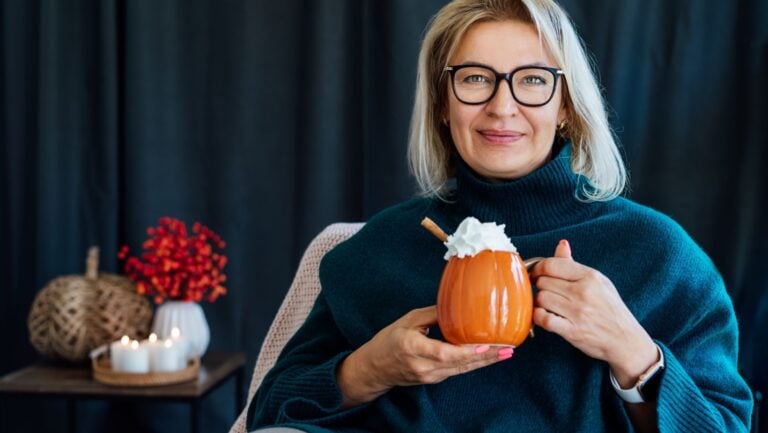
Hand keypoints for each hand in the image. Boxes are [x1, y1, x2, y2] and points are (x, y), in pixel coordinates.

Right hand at [336, 306, 512, 407]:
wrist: (375, 368)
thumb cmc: (388, 341)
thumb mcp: (407, 320)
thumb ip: (433, 314)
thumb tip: (457, 304)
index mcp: (414, 348)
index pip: (445, 353)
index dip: (468, 351)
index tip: (488, 345)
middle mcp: (423, 366)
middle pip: (460, 364)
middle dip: (487, 357)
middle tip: (508, 349)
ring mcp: (429, 376)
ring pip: (462, 369)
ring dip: (485, 362)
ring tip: (506, 353)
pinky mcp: (434, 379)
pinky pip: (457, 370)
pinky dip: (474, 363)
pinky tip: (488, 356)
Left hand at [530, 240, 657, 386]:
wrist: (626, 340)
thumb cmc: (611, 310)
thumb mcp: (599, 282)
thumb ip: (575, 265)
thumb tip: (561, 245)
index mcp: (590, 276)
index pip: (552, 264)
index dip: (538, 268)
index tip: (536, 274)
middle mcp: (584, 292)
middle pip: (543, 281)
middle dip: (540, 287)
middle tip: (546, 293)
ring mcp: (578, 312)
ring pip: (541, 299)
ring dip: (539, 303)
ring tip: (547, 306)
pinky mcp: (572, 331)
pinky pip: (543, 319)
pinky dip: (539, 317)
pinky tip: (545, 317)